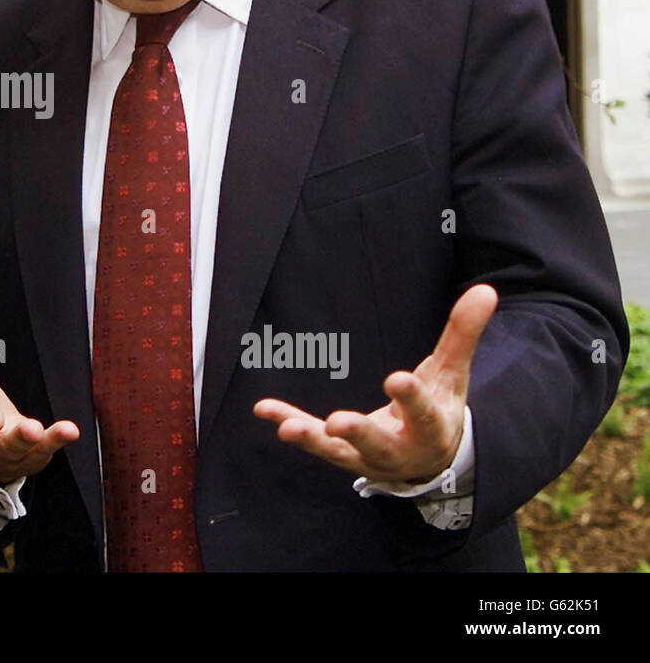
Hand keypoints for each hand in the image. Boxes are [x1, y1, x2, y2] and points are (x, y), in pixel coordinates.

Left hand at [252, 283, 496, 482]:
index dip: (412, 397)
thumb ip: (462, 334)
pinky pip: (313, 441)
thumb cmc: (440, 408)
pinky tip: (264, 410)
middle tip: (339, 423)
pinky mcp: (341, 455)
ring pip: (339, 453)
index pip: (423, 413)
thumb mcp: (452, 373)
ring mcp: (367, 457)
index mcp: (431, 427)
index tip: (397, 379)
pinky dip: (290, 423)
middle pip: (379, 442)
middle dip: (359, 434)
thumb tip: (487, 291)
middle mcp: (399, 449)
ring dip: (314, 439)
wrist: (430, 459)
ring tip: (288, 428)